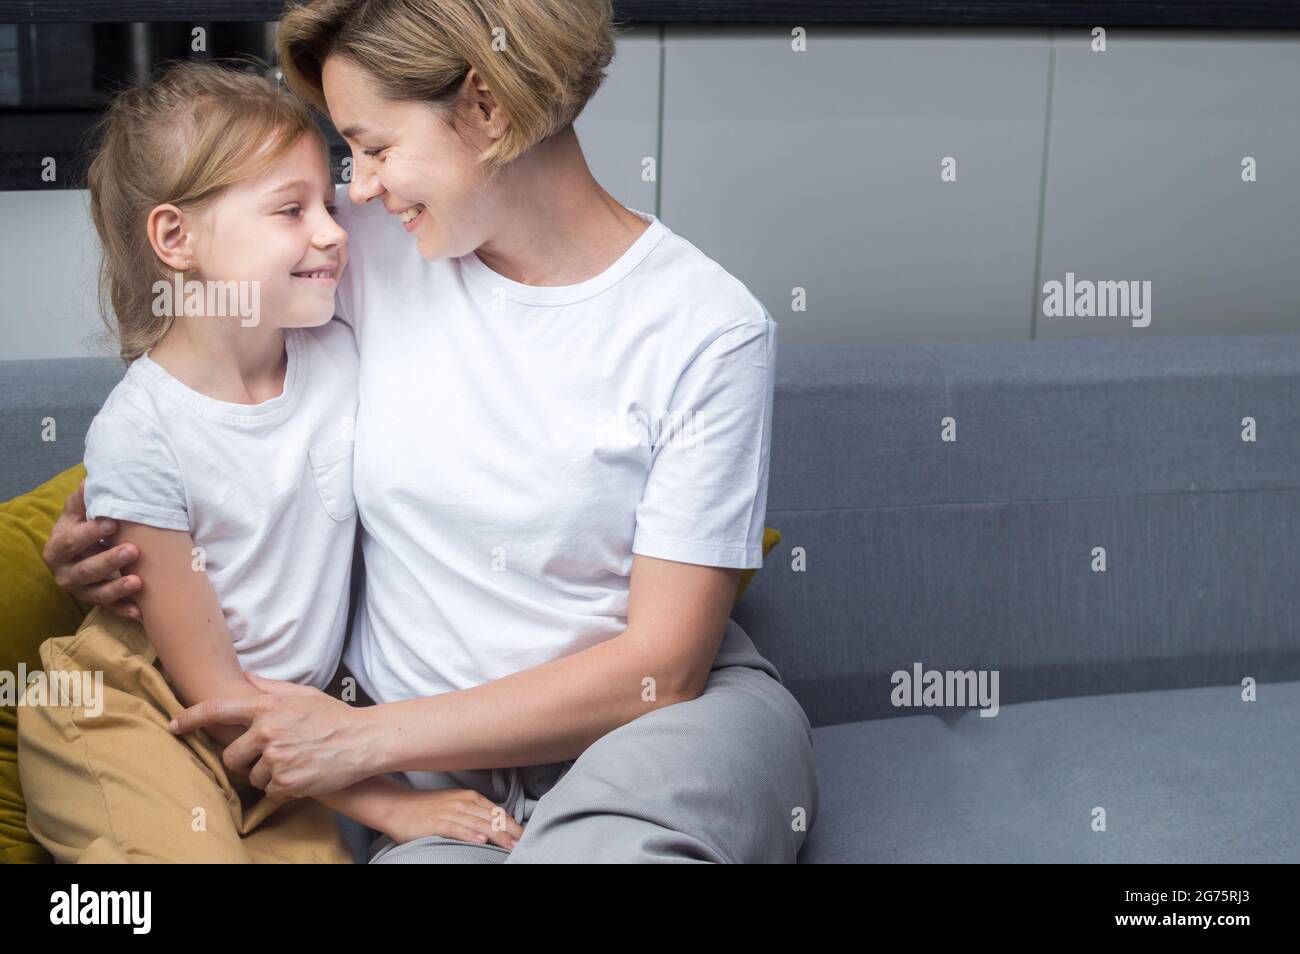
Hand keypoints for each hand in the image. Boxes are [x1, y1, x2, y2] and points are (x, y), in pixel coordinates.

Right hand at [42, 479, 142, 619]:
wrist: (78, 554)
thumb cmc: (82, 529)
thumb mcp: (78, 514)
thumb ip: (83, 501)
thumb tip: (89, 482)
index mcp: (58, 548)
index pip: (72, 540)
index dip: (91, 532)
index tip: (114, 523)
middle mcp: (65, 572)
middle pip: (85, 569)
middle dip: (109, 561)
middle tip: (134, 550)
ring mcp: (80, 590)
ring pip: (97, 593)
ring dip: (118, 588)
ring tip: (139, 581)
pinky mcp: (96, 602)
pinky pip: (111, 610)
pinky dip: (125, 610)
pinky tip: (141, 611)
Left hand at [170, 671, 372, 799]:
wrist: (363, 740)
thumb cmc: (333, 716)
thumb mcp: (302, 694)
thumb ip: (269, 688)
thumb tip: (245, 677)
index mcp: (267, 707)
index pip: (216, 710)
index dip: (190, 718)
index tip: (174, 725)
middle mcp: (267, 732)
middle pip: (231, 756)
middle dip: (245, 760)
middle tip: (270, 756)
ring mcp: (276, 758)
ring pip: (252, 776)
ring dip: (269, 775)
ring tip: (295, 762)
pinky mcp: (286, 781)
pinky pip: (271, 791)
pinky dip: (284, 788)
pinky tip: (302, 774)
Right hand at [380, 787, 526, 849]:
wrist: (398, 806)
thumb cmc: (428, 809)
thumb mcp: (455, 806)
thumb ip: (474, 813)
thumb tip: (495, 827)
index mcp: (471, 797)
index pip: (498, 812)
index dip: (513, 825)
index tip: (525, 837)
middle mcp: (464, 802)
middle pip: (493, 819)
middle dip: (511, 833)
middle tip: (524, 845)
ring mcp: (451, 812)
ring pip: (480, 825)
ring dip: (497, 836)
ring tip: (511, 846)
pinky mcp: (437, 823)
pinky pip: (457, 829)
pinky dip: (470, 835)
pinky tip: (481, 842)